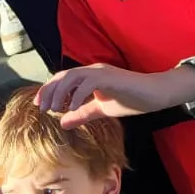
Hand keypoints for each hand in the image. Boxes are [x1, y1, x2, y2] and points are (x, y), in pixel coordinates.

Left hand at [35, 63, 194, 127]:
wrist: (154, 94)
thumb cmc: (130, 99)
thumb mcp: (101, 110)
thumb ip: (83, 114)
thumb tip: (63, 123)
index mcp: (88, 76)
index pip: (62, 79)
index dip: (49, 90)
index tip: (40, 105)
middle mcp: (91, 70)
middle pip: (62, 76)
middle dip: (49, 91)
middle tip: (42, 108)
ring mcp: (100, 72)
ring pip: (71, 77)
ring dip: (59, 93)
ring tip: (54, 109)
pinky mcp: (108, 78)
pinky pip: (87, 84)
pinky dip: (76, 96)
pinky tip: (71, 108)